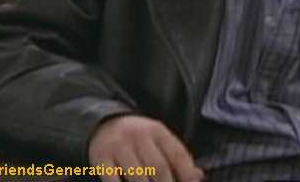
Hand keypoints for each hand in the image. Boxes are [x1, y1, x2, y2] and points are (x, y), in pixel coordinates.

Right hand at [88, 115, 203, 181]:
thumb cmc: (138, 138)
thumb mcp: (159, 139)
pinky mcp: (101, 158)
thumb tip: (198, 176)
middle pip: (158, 168)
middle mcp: (139, 136)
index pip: (177, 154)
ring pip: (138, 177)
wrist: (104, 123)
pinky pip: (113, 180)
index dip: (187, 174)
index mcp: (157, 130)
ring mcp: (119, 147)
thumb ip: (177, 156)